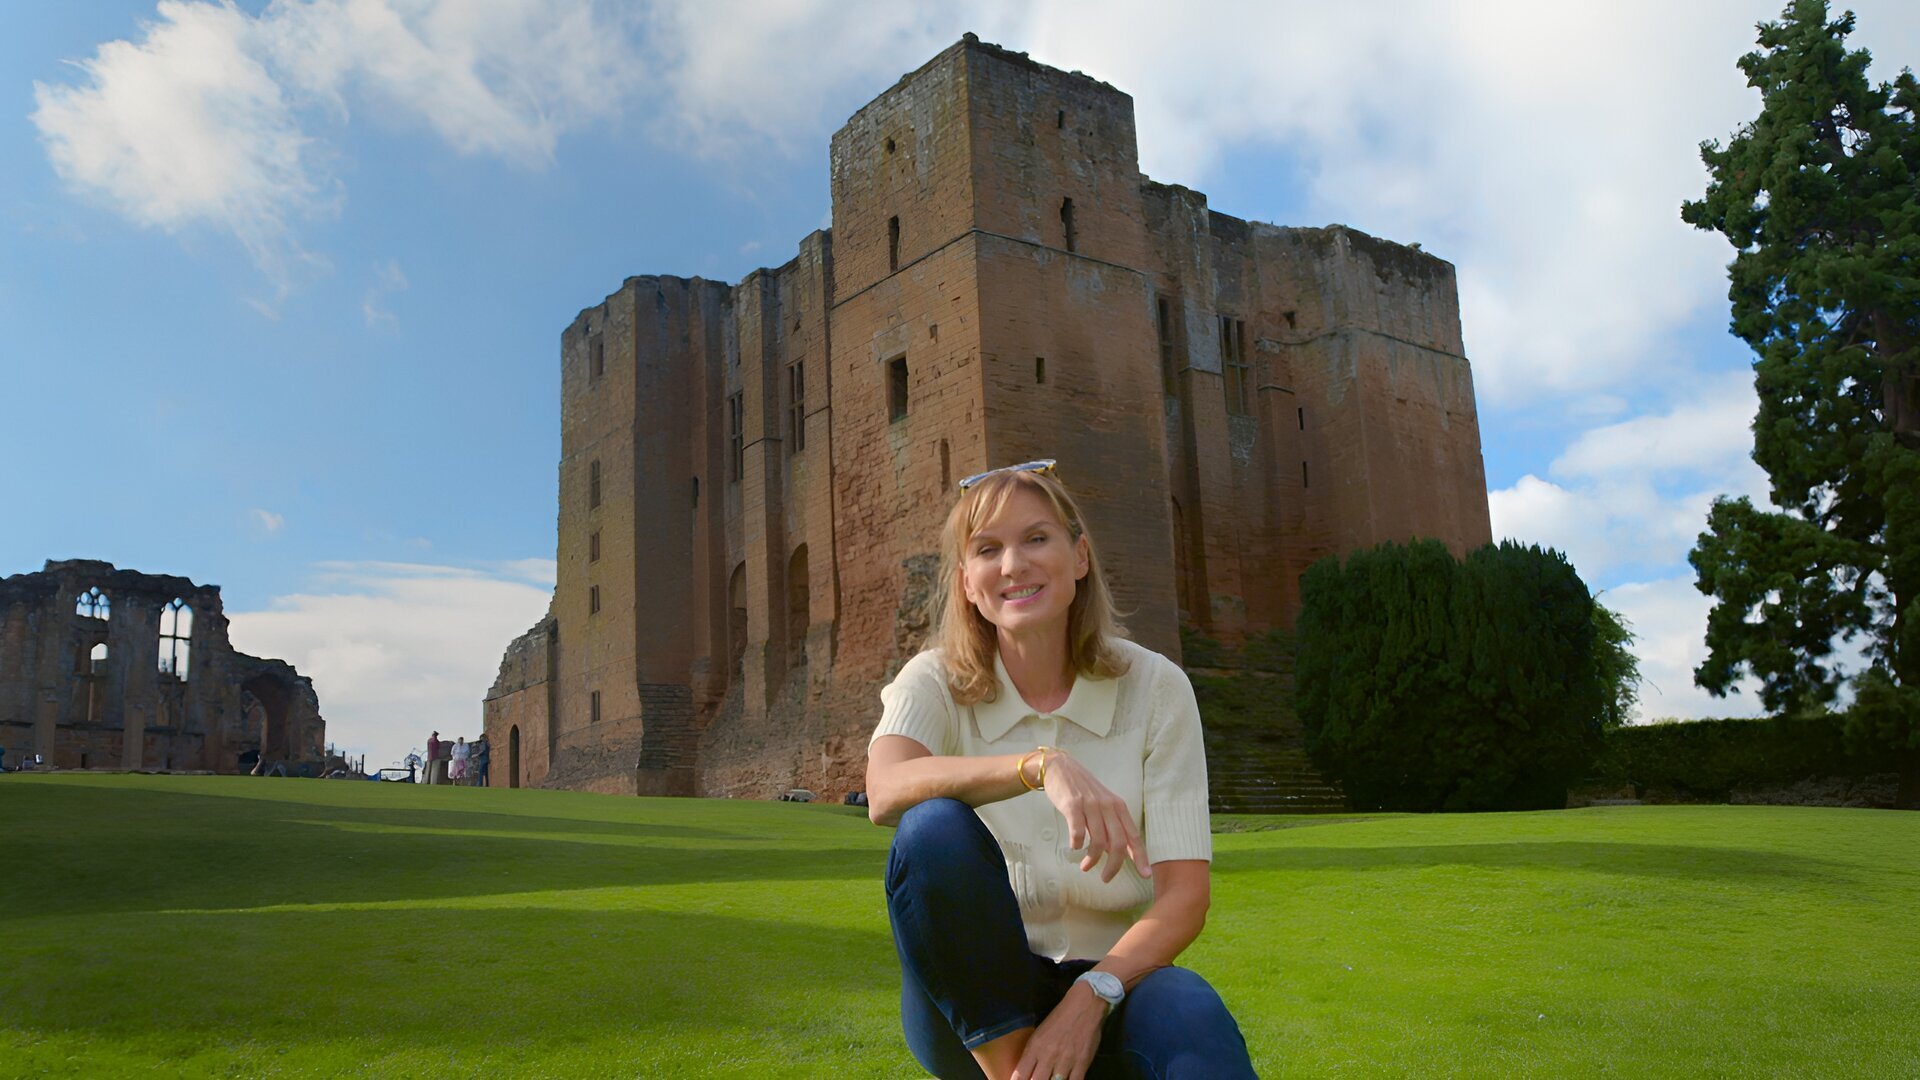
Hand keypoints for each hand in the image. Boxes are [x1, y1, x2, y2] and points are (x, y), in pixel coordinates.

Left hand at [1011, 981, 1106, 1079]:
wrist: (1084, 1005)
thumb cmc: (1060, 1018)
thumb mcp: (1040, 1033)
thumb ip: (1033, 1054)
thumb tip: (1028, 1072)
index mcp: (1035, 1047)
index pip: (1020, 1074)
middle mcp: (1048, 1056)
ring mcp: (1065, 1061)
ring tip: (1052, 1078)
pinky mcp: (1082, 1063)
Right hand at [1040, 750, 1150, 881]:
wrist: (1059, 767)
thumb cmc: (1082, 790)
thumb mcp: (1102, 805)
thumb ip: (1110, 827)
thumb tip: (1115, 853)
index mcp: (1118, 807)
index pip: (1133, 836)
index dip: (1140, 857)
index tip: (1146, 875)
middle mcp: (1108, 806)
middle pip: (1118, 844)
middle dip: (1114, 866)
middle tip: (1106, 879)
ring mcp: (1091, 806)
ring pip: (1098, 842)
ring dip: (1092, 860)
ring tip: (1085, 867)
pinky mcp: (1073, 806)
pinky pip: (1078, 832)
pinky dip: (1077, 845)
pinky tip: (1074, 847)